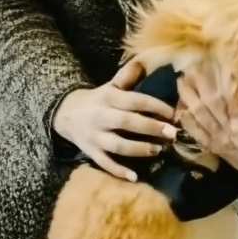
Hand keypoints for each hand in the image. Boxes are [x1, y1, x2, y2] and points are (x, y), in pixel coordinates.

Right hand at [52, 59, 179, 181]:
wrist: (65, 114)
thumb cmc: (99, 100)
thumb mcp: (111, 86)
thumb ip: (128, 76)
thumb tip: (145, 61)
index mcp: (109, 97)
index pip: (135, 100)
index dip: (155, 106)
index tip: (172, 113)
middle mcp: (101, 116)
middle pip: (127, 122)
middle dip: (151, 128)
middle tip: (171, 133)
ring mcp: (95, 136)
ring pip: (117, 145)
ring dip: (139, 149)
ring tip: (158, 150)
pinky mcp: (90, 152)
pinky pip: (105, 163)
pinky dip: (118, 171)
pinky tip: (135, 177)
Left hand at [177, 61, 237, 184]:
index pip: (227, 94)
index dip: (217, 77)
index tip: (210, 60)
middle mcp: (229, 130)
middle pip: (209, 102)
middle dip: (198, 82)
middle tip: (189, 64)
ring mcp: (220, 140)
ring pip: (199, 115)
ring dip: (188, 97)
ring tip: (181, 80)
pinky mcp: (216, 149)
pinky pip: (197, 134)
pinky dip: (186, 120)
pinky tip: (179, 108)